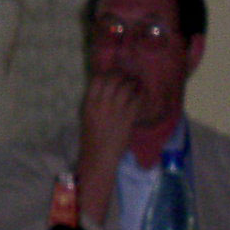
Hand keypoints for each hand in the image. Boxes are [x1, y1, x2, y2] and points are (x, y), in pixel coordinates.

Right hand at [76, 73, 137, 199]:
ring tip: (136, 84)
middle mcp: (101, 103)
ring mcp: (115, 110)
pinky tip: (142, 96)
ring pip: (126, 87)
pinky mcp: (128, 117)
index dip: (107, 73)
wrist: (99, 155)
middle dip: (122, 75)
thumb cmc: (92, 138)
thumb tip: (106, 89)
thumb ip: (95, 102)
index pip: (97, 79)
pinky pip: (136, 100)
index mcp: (89, 103)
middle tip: (127, 76)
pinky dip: (140, 95)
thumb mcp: (87, 116)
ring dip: (133, 83)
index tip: (112, 74)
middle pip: (113, 79)